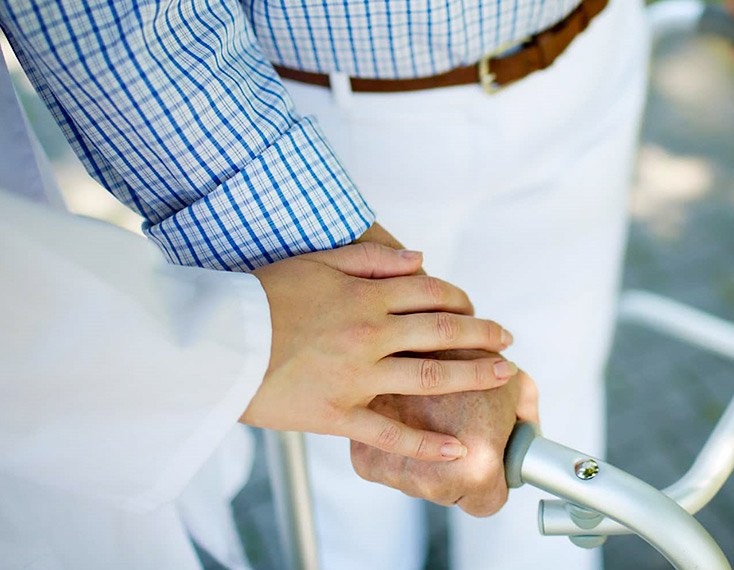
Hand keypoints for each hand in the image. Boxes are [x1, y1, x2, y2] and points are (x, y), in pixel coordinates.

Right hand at [242, 243, 517, 461]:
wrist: (217, 342)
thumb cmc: (261, 297)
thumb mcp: (314, 261)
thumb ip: (370, 258)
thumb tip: (420, 258)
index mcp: (365, 297)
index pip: (429, 293)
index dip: (460, 299)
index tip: (474, 308)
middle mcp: (370, 334)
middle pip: (441, 332)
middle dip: (481, 334)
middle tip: (507, 339)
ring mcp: (357, 377)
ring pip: (428, 377)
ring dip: (471, 376)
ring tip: (502, 376)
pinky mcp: (337, 413)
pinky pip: (388, 432)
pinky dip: (424, 444)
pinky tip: (455, 449)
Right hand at [351, 351, 539, 516]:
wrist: (390, 338)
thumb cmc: (461, 356)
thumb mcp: (514, 383)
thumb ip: (526, 415)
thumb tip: (530, 435)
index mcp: (476, 467)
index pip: (486, 502)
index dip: (491, 478)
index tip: (488, 458)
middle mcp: (433, 480)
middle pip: (450, 493)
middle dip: (455, 465)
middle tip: (455, 426)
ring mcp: (396, 472)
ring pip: (417, 481)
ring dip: (422, 455)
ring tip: (425, 414)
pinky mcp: (364, 460)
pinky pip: (388, 466)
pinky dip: (393, 445)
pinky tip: (401, 415)